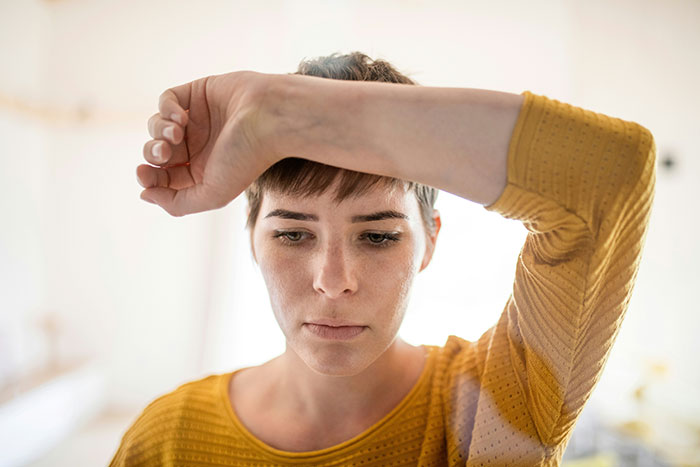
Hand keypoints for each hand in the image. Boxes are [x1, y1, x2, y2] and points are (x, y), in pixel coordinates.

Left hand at [137, 71, 277, 215]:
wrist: (269, 119)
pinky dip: (165, 109)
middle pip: (156, 153)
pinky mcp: (197, 94)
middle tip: (164, 153)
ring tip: (176, 133)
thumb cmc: (247, 158)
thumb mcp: (213, 194)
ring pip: (157, 126)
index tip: (146, 175)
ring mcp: (197, 119)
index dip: (149, 178)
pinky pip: (166, 100)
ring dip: (158, 131)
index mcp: (202, 172)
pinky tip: (180, 117)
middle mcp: (198, 147)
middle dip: (152, 154)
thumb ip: (177, 203)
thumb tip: (145, 194)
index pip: (163, 177)